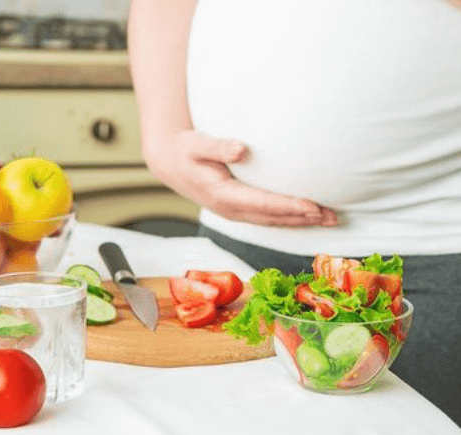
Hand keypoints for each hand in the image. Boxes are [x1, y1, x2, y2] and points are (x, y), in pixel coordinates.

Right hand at [144, 130, 337, 226]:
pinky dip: (290, 218)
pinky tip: (307, 216)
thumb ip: (218, 146)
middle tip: (333, 216)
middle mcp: (231, 209)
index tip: (314, 206)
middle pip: (274, 218)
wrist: (170, 163)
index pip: (263, 204)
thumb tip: (241, 149)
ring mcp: (235, 213)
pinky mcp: (238, 210)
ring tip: (330, 219)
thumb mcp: (196, 144)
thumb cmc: (185, 150)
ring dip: (301, 222)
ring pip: (273, 222)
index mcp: (223, 195)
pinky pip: (268, 219)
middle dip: (304, 218)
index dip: (290, 206)